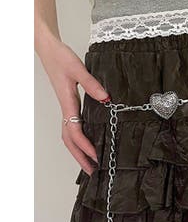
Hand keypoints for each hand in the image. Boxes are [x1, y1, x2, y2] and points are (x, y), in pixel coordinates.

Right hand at [37, 36, 109, 174]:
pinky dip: (77, 139)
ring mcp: (66, 107)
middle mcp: (66, 109)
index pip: (74, 131)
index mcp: (68, 103)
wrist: (49, 50)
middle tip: (91, 171)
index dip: (85, 145)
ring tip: (89, 163)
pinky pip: (71, 127)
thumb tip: (106, 98)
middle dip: (80, 157)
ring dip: (78, 151)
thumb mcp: (78, 69)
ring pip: (68, 135)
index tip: (96, 156)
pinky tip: (86, 142)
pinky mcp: (68, 104)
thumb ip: (92, 84)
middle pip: (69, 140)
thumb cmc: (61, 58)